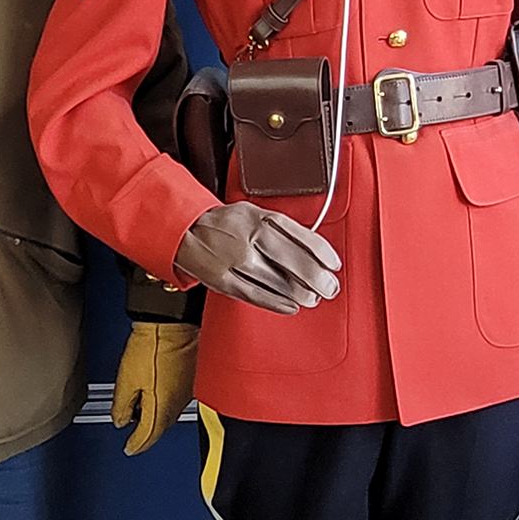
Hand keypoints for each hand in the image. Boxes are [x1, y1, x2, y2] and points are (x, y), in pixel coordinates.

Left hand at [112, 322, 198, 454]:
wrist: (172, 322)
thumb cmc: (152, 346)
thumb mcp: (126, 379)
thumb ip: (122, 405)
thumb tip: (120, 420)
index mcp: (163, 408)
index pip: (148, 436)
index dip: (136, 445)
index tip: (129, 448)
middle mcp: (179, 404)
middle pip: (160, 426)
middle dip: (147, 431)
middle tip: (134, 433)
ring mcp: (188, 391)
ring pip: (169, 413)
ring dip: (155, 415)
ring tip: (141, 410)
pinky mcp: (193, 378)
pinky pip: (177, 398)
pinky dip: (165, 400)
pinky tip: (155, 392)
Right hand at [174, 201, 340, 314]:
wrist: (185, 228)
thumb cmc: (225, 224)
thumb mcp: (253, 212)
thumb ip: (280, 228)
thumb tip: (312, 250)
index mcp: (261, 217)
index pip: (302, 237)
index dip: (323, 254)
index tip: (333, 265)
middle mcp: (250, 237)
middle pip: (295, 262)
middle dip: (318, 280)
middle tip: (329, 288)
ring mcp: (236, 260)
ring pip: (278, 282)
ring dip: (300, 294)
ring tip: (311, 298)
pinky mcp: (224, 280)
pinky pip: (256, 295)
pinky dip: (278, 303)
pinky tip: (291, 306)